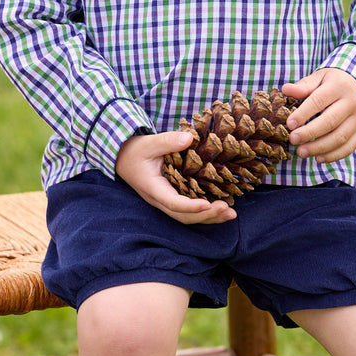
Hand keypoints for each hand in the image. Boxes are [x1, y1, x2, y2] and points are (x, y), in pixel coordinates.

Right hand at [115, 130, 236, 224]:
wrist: (124, 158)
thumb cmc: (135, 151)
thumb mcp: (148, 143)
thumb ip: (167, 141)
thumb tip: (189, 138)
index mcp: (153, 188)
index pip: (172, 202)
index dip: (190, 206)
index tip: (208, 204)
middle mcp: (160, 200)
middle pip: (183, 216)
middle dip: (206, 216)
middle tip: (228, 210)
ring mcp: (166, 201)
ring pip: (188, 217)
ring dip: (210, 217)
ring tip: (231, 213)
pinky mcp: (173, 198)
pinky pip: (190, 211)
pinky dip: (207, 212)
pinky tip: (223, 208)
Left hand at [282, 68, 355, 162]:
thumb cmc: (334, 82)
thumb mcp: (320, 78)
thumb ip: (304, 86)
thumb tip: (286, 89)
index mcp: (339, 86)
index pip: (319, 101)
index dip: (303, 114)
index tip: (289, 125)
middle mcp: (353, 102)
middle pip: (330, 121)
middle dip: (309, 133)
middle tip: (293, 140)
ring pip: (340, 137)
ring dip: (319, 148)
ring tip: (301, 152)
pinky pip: (349, 147)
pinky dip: (333, 155)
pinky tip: (318, 158)